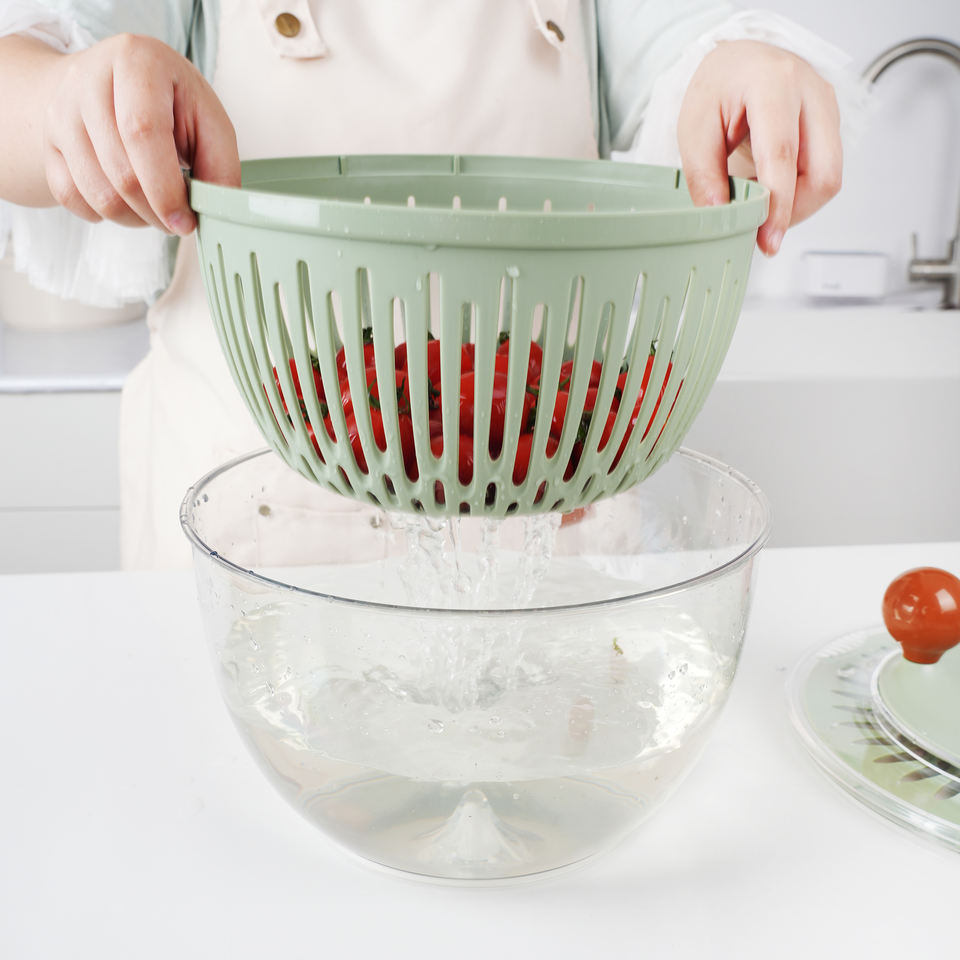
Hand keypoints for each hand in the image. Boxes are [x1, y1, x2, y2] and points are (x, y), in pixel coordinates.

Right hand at [41, 33, 239, 234]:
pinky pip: (71, 197)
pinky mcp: (48, 140)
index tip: (184, 221)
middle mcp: (89, 80)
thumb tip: (219, 211)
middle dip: (156, 212)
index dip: (166, 188)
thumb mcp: (207, 117)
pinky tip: (125, 202)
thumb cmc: (170, 102)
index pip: (142, 132)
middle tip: (177, 220)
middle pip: (120, 172)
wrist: (112, 81)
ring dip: (134, 218)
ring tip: (155, 209)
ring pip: (96, 192)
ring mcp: (61, 110)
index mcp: (136, 61)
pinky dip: (103, 214)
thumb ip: (221, 163)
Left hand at [678, 39, 841, 255]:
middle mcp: (811, 92)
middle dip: (794, 212)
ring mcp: (827, 108)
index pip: (783, 155)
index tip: (767, 239)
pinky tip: (772, 189)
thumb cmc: (718, 89)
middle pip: (823, 172)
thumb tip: (717, 215)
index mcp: (774, 84)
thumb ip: (703, 173)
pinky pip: (824, 171)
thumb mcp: (694, 127)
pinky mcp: (830, 124)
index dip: (777, 205)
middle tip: (762, 231)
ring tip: (760, 202)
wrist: (740, 63)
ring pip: (828, 177)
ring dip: (796, 204)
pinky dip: (799, 192)